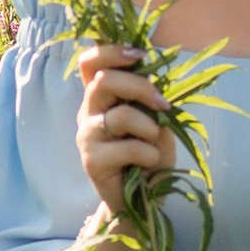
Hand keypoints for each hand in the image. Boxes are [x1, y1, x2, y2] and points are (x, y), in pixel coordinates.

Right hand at [74, 44, 176, 221]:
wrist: (143, 199)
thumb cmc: (149, 155)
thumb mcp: (154, 119)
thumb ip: (147, 97)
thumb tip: (154, 72)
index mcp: (100, 97)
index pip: (90, 62)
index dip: (111, 51)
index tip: (140, 54)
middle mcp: (88, 112)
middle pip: (104, 81)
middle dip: (141, 87)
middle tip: (163, 104)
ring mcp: (87, 137)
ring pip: (121, 116)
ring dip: (149, 128)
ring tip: (154, 142)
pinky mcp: (92, 162)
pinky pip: (129, 148)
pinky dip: (150, 153)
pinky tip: (149, 162)